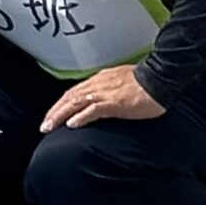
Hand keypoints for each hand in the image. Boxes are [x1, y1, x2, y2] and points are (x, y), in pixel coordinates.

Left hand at [39, 65, 165, 131]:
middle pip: (69, 97)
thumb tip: (102, 100)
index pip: (74, 92)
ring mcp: (105, 93)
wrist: (161, 78)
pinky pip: (93, 110)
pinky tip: (71, 125)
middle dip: (54, 111)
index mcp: (100, 80)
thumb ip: (109, 90)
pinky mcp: (114, 102)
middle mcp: (98, 84)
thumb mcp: (122, 83)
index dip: (61, 104)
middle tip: (44, 125)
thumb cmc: (147, 82)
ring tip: (49, 127)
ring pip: (75, 103)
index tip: (53, 115)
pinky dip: (80, 117)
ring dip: (60, 115)